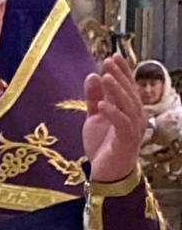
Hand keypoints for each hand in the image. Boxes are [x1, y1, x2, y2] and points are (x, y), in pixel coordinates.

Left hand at [83, 53, 143, 183]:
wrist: (105, 174)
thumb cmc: (103, 146)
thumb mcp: (94, 118)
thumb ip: (93, 98)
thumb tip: (93, 75)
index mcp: (128, 110)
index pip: (127, 87)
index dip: (122, 71)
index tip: (113, 56)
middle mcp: (135, 118)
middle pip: (129, 93)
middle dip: (120, 76)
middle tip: (109, 61)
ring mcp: (133, 130)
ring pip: (128, 106)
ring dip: (117, 91)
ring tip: (106, 76)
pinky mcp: (126, 142)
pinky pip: (123, 125)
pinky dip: (113, 113)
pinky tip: (102, 104)